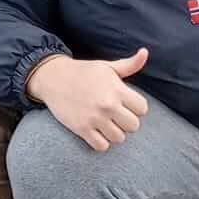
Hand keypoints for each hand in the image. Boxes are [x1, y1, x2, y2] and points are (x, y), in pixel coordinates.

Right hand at [27, 49, 148, 151]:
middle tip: (116, 115)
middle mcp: (108, 105)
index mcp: (117, 90)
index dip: (136, 107)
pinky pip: (102, 146)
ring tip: (106, 123)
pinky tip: (97, 131)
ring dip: (114, 132)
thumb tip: (145, 52)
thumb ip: (129, 64)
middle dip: (127, 121)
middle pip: (134, 126)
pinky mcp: (81, 129)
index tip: (126, 104)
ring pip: (119, 138)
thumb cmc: (84, 72)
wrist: (53, 78)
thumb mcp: (107, 66)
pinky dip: (101, 142)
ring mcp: (95, 118)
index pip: (142, 109)